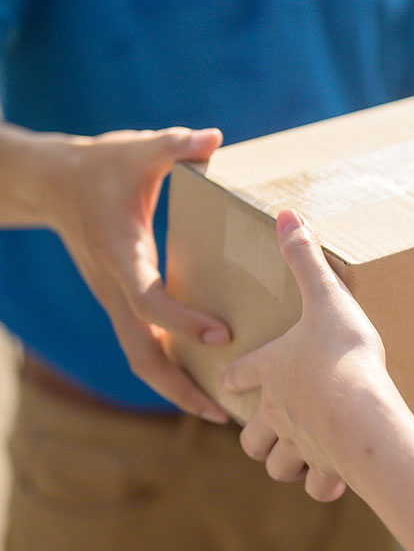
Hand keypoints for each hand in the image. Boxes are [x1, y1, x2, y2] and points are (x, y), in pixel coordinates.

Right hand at [45, 127, 230, 421]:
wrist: (54, 183)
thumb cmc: (99, 167)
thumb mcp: (138, 150)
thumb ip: (174, 144)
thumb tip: (213, 138)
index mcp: (121, 256)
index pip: (148, 302)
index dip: (182, 322)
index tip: (222, 334)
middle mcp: (116, 288)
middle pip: (141, 356)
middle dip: (179, 387)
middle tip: (222, 412)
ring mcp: (116, 298)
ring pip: (141, 357)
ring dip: (175, 385)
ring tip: (218, 407)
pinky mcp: (121, 299)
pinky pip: (144, 343)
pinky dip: (169, 364)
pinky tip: (200, 370)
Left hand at [222, 209, 389, 501]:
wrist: (363, 411)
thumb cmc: (342, 353)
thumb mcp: (326, 297)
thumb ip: (306, 257)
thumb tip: (286, 212)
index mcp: (273, 368)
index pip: (241, 374)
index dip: (234, 377)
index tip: (229, 380)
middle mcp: (279, 410)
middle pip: (251, 434)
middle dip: (255, 432)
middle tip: (267, 424)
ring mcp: (300, 442)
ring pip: (277, 463)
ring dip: (283, 459)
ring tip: (298, 448)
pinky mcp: (327, 466)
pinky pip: (318, 483)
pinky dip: (321, 480)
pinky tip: (333, 472)